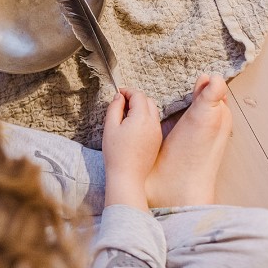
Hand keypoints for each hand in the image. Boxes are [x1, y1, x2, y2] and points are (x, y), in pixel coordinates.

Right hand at [102, 89, 161, 210]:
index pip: (138, 95)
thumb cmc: (116, 153)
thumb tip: (119, 97)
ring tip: (126, 115)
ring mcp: (157, 132)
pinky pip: (153, 123)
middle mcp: (153, 123)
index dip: (127, 91)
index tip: (117, 93)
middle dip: (135, 98)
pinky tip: (133, 127)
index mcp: (141, 117)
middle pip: (148, 101)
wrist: (127, 176)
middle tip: (121, 103)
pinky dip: (145, 118)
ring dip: (141, 108)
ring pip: (152, 111)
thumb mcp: (110, 127)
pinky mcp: (157, 141)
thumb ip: (114, 108)